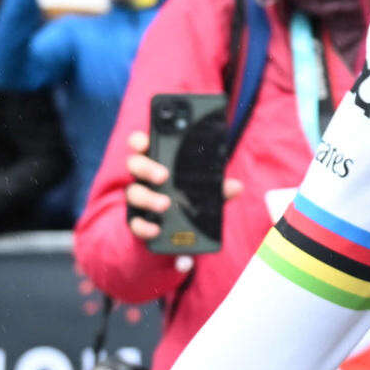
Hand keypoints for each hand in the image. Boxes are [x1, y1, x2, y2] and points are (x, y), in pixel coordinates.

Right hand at [118, 130, 238, 259]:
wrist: (178, 228)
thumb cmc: (188, 197)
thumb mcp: (204, 189)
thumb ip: (216, 187)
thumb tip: (236, 187)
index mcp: (156, 161)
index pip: (141, 145)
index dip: (139, 141)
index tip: (145, 142)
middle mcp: (143, 177)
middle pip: (135, 165)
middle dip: (147, 168)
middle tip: (163, 176)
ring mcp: (138, 197)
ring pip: (133, 193)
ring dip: (148, 198)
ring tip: (165, 204)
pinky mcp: (137, 219)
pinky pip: (134, 222)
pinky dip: (144, 226)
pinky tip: (156, 229)